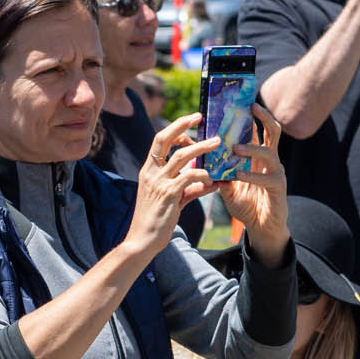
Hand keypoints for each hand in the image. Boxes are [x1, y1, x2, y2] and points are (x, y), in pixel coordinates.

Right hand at [124, 114, 218, 260]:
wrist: (142, 241)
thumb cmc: (156, 222)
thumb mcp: (173, 201)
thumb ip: (189, 189)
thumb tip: (210, 183)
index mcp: (148, 171)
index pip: (159, 141)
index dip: (175, 128)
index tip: (191, 120)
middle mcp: (150, 172)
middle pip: (164, 138)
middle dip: (182, 124)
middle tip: (200, 117)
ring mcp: (158, 182)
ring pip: (181, 155)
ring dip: (201, 147)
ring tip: (217, 143)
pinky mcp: (168, 194)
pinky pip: (190, 177)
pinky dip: (204, 176)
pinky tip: (214, 181)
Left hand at [216, 105, 288, 262]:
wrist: (262, 228)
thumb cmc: (246, 204)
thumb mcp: (227, 185)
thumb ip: (216, 168)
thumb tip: (194, 150)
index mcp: (258, 156)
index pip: (257, 129)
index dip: (250, 115)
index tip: (239, 100)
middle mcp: (270, 161)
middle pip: (272, 131)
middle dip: (263, 117)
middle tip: (251, 106)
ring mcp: (276, 173)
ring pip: (270, 153)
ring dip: (252, 148)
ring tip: (235, 148)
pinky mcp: (278, 189)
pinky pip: (267, 178)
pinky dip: (252, 176)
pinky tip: (239, 176)